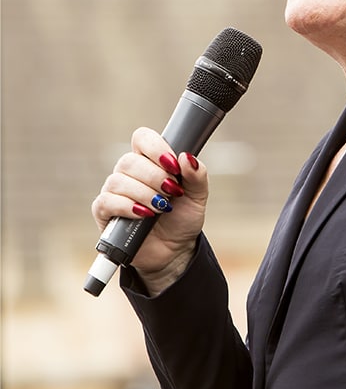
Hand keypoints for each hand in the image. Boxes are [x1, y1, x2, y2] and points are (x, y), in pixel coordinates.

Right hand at [91, 126, 208, 293]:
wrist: (174, 250)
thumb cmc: (183, 218)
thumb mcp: (198, 196)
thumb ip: (197, 175)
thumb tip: (187, 156)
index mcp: (151, 162)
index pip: (142, 138)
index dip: (155, 147)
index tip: (174, 164)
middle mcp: (129, 173)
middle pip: (129, 160)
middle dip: (155, 176)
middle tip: (173, 191)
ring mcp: (115, 192)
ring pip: (118, 181)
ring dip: (144, 193)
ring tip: (162, 207)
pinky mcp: (105, 213)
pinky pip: (106, 202)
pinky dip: (128, 207)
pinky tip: (145, 214)